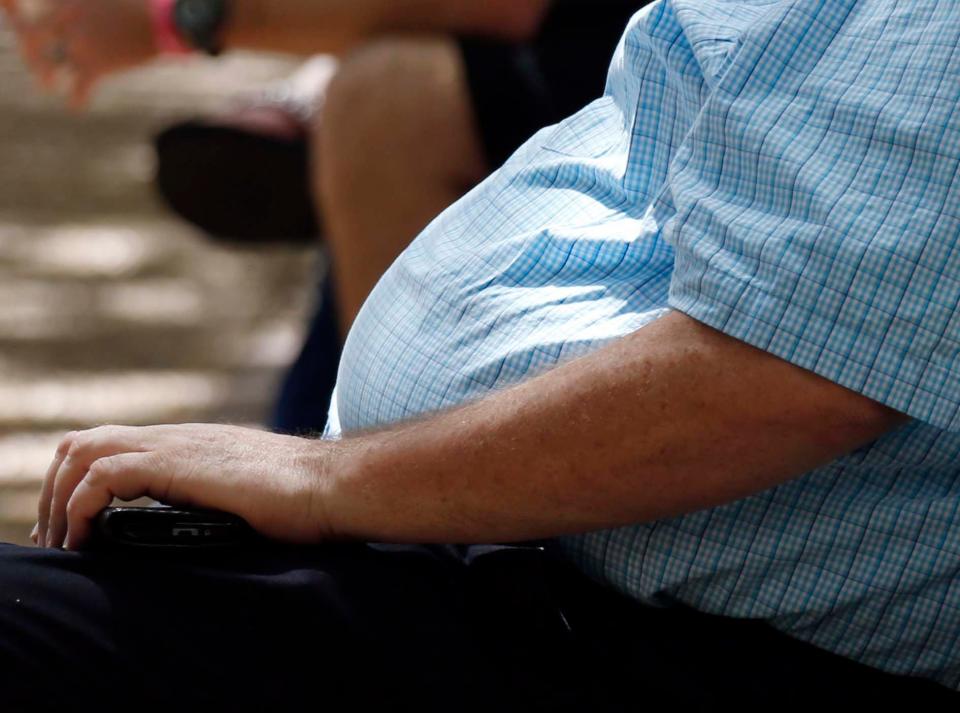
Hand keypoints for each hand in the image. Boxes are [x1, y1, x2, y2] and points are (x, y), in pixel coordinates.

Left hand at [0, 0, 157, 107]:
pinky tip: (76, 106)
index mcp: (70, 0)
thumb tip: (99, 16)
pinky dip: (77, 100)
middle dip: (32, 50)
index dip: (44, 21)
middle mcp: (67, 19)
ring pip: (50, 64)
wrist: (160, 23)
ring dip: (46, 76)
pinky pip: (78, 88)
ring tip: (48, 86)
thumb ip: (95, 7)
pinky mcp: (95, 66)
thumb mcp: (110, 0)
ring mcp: (79, 43)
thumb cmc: (144, 8)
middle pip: (34, 36)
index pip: (45, 11)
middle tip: (37, 61)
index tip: (48, 30)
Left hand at [34, 424, 335, 549]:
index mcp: (190, 445)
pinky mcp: (179, 465)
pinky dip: (80, 507)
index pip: (111, 445)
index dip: (78, 483)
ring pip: (83, 451)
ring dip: (59, 498)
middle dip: (55, 490)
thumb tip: (200, 528)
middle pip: (84, 441)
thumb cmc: (305, 499)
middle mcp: (176, 438)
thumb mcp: (248, 496)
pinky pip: (103, 476)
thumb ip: (216, 500)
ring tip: (64, 542)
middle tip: (58, 539)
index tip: (74, 529)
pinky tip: (86, 539)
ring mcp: (176, 446)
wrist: (333, 484)